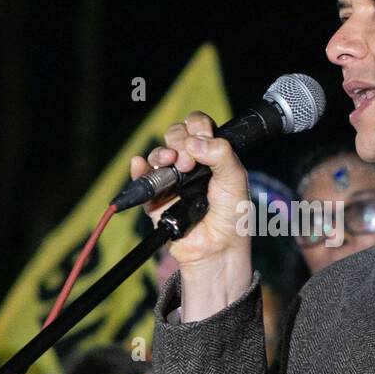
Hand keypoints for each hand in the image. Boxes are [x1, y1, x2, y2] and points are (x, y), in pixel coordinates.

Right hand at [129, 112, 252, 319]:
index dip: (197, 128)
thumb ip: (221, 154)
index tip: (203, 143)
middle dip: (179, 142)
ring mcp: (171, 180)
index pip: (198, 125)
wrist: (217, 248)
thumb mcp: (236, 179)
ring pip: (158, 154)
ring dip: (161, 154)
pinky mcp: (156, 198)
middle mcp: (190, 163)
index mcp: (211, 155)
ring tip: (170, 165)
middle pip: (175, 134)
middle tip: (188, 162)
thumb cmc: (231, 215)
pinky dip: (138, 169)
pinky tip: (140, 165)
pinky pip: (141, 179)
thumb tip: (194, 142)